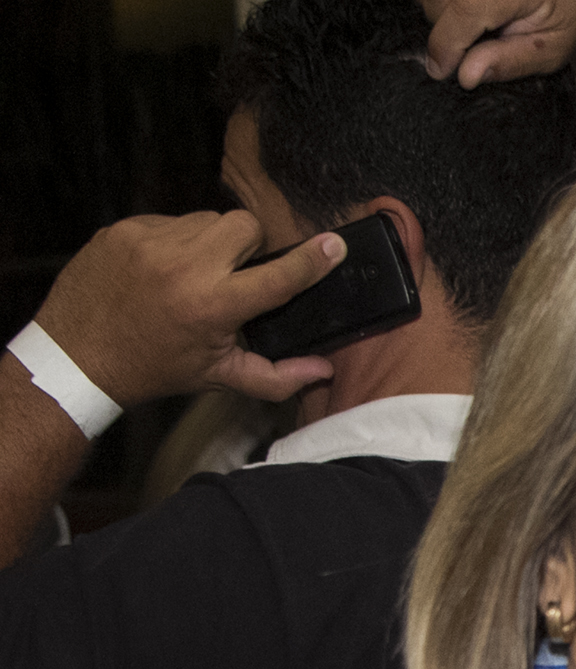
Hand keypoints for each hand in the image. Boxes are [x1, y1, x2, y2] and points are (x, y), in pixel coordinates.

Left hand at [33, 212, 344, 410]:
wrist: (76, 355)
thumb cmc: (153, 368)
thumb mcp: (217, 377)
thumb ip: (276, 377)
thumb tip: (323, 371)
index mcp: (213, 306)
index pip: (279, 276)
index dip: (312, 260)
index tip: (335, 244)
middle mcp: (184, 267)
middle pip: (246, 226)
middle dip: (251, 247)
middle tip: (236, 274)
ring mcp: (151, 241)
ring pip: (208, 220)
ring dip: (213, 243)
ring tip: (194, 273)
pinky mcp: (125, 228)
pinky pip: (171, 221)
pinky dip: (176, 241)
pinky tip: (163, 269)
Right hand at [424, 0, 575, 85]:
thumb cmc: (565, 19)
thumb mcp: (550, 50)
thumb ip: (508, 62)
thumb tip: (466, 76)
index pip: (466, 10)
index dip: (446, 44)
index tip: (441, 72)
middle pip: (438, 4)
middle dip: (449, 33)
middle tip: (481, 45)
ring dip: (444, 17)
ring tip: (481, 27)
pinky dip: (445, 7)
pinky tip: (472, 17)